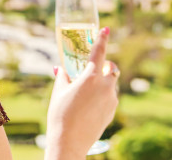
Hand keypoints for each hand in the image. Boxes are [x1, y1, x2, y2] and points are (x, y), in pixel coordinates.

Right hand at [45, 27, 118, 159]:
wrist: (69, 143)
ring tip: (85, 95)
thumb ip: (63, 78)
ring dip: (102, 83)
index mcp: (91, 77)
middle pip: (111, 68)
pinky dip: (102, 97)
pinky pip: (110, 98)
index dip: (102, 39)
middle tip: (93, 70)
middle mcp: (105, 86)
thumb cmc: (60, 116)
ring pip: (111, 84)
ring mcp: (111, 99)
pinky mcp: (112, 111)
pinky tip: (88, 108)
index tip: (106, 29)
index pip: (99, 52)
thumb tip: (60, 69)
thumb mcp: (58, 94)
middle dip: (105, 66)